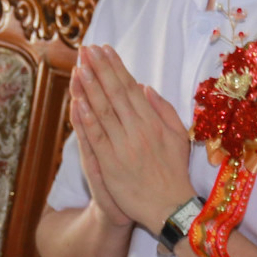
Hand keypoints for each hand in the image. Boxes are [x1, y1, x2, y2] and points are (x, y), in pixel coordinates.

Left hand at [67, 44, 194, 233]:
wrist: (169, 206)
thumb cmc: (174, 171)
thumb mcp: (179, 136)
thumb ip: (164, 110)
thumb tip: (146, 87)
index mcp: (153, 122)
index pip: (130, 88)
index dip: (116, 67)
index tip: (105, 50)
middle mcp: (138, 130)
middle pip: (115, 93)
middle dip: (100, 69)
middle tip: (87, 49)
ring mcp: (123, 146)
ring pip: (103, 111)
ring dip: (89, 87)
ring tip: (79, 66)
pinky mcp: (110, 163)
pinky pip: (96, 136)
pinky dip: (86, 118)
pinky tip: (78, 100)